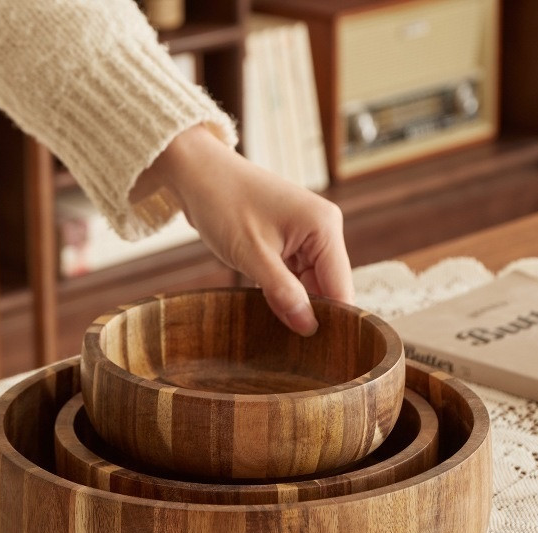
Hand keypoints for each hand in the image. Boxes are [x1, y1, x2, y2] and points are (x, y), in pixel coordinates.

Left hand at [130, 125, 354, 335]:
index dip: (332, 321)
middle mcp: (324, 228)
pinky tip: (271, 310)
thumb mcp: (252, 255)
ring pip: (311, 284)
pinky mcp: (290, 239)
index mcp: (325, 227)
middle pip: (329, 288)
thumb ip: (283, 293)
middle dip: (312, 315)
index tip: (320, 356)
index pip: (341, 287)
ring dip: (295, 304)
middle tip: (295, 353)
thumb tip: (310, 327)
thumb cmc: (223, 203)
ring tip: (281, 334)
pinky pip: (296, 275)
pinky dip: (284, 292)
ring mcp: (307, 234)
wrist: (195, 172)